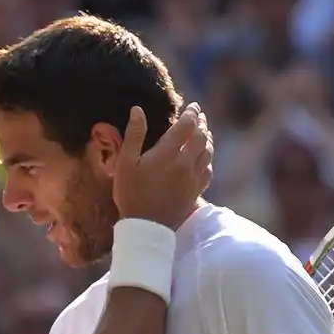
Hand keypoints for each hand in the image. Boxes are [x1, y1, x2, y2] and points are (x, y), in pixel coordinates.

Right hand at [113, 102, 212, 228]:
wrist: (146, 227)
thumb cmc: (131, 194)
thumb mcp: (126, 163)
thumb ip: (134, 135)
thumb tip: (137, 110)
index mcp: (168, 153)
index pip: (187, 126)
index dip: (192, 113)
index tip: (193, 106)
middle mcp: (185, 163)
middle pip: (202, 137)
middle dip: (202, 123)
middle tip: (200, 116)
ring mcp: (193, 178)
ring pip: (207, 153)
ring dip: (208, 139)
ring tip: (205, 132)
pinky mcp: (195, 192)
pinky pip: (208, 171)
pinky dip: (208, 160)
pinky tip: (204, 159)